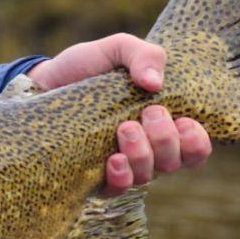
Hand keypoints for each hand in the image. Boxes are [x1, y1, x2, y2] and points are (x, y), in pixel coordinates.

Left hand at [27, 34, 212, 193]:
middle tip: (148, 113)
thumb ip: (144, 55)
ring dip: (142, 153)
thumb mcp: (117, 49)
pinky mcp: (93, 177)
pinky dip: (121, 176)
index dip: (197, 142)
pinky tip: (112, 159)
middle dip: (167, 139)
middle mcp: (146, 149)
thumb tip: (155, 83)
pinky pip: (117, 189)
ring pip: (148, 176)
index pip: (194, 149)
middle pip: (174, 162)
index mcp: (161, 124)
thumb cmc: (86, 67)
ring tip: (124, 127)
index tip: (184, 121)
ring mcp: (120, 165)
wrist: (42, 83)